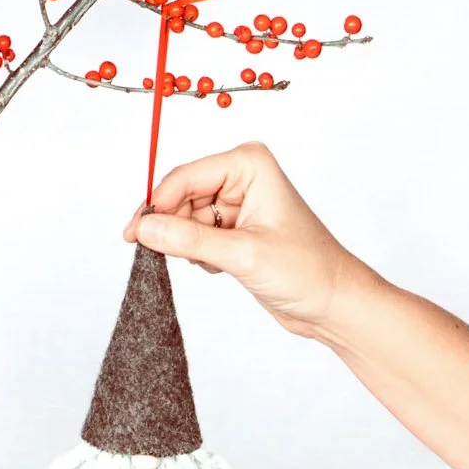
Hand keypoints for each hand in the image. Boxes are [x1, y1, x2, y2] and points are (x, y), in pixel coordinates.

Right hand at [123, 141, 366, 340]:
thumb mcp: (243, 255)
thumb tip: (145, 229)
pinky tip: (220, 267)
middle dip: (170, 227)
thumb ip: (190, 241)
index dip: (156, 206)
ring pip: (184, 217)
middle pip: (180, 195)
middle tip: (157, 255)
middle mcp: (242, 176)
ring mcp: (237, 202)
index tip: (134, 235)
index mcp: (249, 164)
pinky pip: (195, 234)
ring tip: (213, 264)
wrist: (333, 303)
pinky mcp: (234, 228)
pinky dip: (198, 253)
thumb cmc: (308, 270)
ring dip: (187, 244)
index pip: (185, 177)